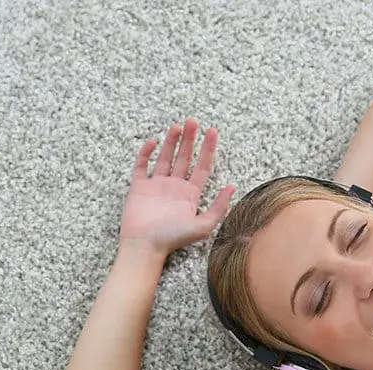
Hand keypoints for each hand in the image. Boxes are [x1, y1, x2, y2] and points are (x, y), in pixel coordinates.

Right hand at [119, 118, 235, 257]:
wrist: (145, 246)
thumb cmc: (173, 239)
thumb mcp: (203, 226)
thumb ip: (219, 207)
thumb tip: (233, 187)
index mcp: (191, 195)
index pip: (203, 167)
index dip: (208, 149)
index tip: (212, 132)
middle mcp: (175, 187)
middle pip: (185, 158)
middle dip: (190, 140)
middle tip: (193, 121)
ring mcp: (157, 186)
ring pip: (166, 158)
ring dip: (172, 142)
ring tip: (177, 126)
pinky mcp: (139, 187)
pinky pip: (142, 166)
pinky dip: (146, 153)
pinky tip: (153, 142)